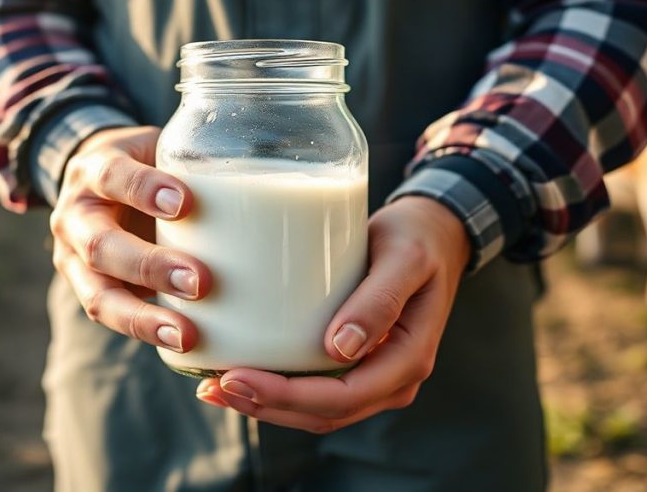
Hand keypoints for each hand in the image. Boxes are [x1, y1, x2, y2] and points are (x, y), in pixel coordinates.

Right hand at [49, 126, 210, 351]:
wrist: (98, 183)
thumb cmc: (145, 164)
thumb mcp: (158, 148)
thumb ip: (196, 160)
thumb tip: (273, 174)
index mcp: (93, 172)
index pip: (112, 177)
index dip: (143, 190)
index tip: (184, 203)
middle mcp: (74, 218)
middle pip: (101, 246)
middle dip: (150, 267)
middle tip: (200, 281)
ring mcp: (74, 261)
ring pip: (99, 297)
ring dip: (144, 318)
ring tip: (187, 335)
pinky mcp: (89, 293)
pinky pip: (114, 318)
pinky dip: (147, 332)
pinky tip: (185, 344)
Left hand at [195, 196, 469, 432]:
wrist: (435, 234)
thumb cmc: (418, 239)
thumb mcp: (404, 259)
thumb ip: (379, 300)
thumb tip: (341, 349)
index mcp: (408, 359)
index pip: (342, 395)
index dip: (286, 396)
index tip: (236, 375)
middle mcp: (392, 379)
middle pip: (323, 413)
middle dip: (265, 406)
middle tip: (212, 386)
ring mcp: (374, 376)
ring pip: (315, 410)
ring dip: (265, 405)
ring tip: (214, 388)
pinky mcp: (356, 364)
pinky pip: (315, 391)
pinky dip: (277, 391)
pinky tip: (240, 375)